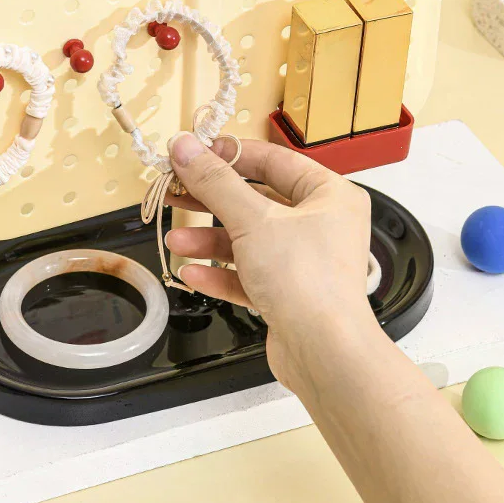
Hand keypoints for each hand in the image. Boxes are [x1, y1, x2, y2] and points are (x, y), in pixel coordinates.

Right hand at [164, 132, 374, 389]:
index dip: (231, 155)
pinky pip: (250, 275)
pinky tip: (191, 274)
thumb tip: (185, 147)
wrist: (325, 355)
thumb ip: (215, 182)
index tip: (195, 153)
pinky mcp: (290, 295)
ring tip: (175, 240)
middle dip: (211, 200)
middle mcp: (321, 225)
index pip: (274, 161)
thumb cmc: (307, 280)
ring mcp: (305, 261)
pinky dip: (221, 273)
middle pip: (256, 201)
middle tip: (175, 191)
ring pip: (249, 240)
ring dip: (209, 241)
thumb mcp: (253, 220)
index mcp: (328, 195)